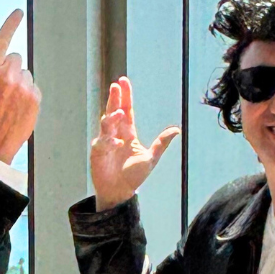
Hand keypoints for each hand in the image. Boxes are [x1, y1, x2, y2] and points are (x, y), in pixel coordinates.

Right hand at [0, 9, 40, 164]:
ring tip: (9, 102)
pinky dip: (28, 95)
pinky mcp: (35, 98)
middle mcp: (8, 76)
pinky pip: (33, 87)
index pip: (2, 41)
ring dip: (19, 83)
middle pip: (15, 58)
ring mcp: (23, 87)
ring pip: (25, 73)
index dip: (10, 24)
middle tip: (0, 90)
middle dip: (8, 69)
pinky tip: (17, 108)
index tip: (18, 13)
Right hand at [91, 77, 179, 210]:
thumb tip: (176, 129)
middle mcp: (115, 134)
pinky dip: (108, 141)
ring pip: (106, 124)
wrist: (120, 192)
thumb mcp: (150, 158)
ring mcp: (105, 142)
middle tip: (115, 86)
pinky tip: (116, 143)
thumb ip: (161, 143)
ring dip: (112, 117)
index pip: (127, 110)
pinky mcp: (98, 152)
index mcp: (128, 133)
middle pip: (114, 111)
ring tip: (119, 112)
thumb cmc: (133, 176)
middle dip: (114, 98)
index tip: (123, 81)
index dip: (126, 96)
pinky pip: (102, 143)